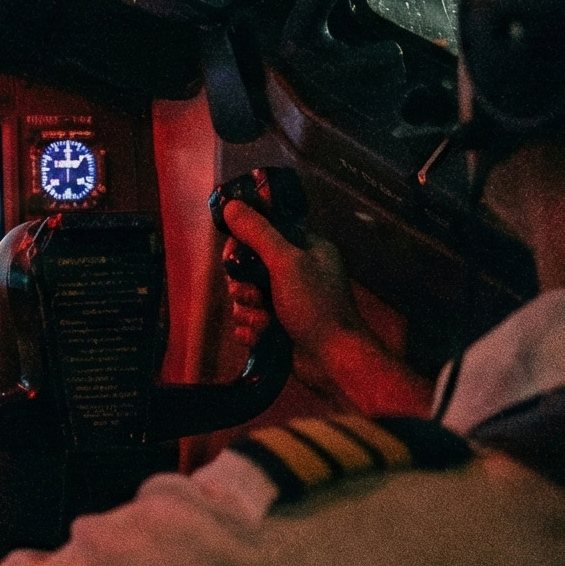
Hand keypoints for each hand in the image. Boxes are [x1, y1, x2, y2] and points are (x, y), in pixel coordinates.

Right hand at [219, 197, 361, 353]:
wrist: (333, 362)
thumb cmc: (316, 306)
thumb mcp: (287, 262)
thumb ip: (258, 233)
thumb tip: (230, 203)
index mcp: (307, 249)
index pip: (264, 233)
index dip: (244, 244)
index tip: (235, 256)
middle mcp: (297, 273)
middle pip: (248, 268)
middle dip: (244, 285)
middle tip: (255, 296)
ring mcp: (287, 302)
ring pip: (245, 297)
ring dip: (248, 311)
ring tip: (264, 321)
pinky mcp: (278, 328)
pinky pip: (249, 321)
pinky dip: (251, 330)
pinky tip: (261, 336)